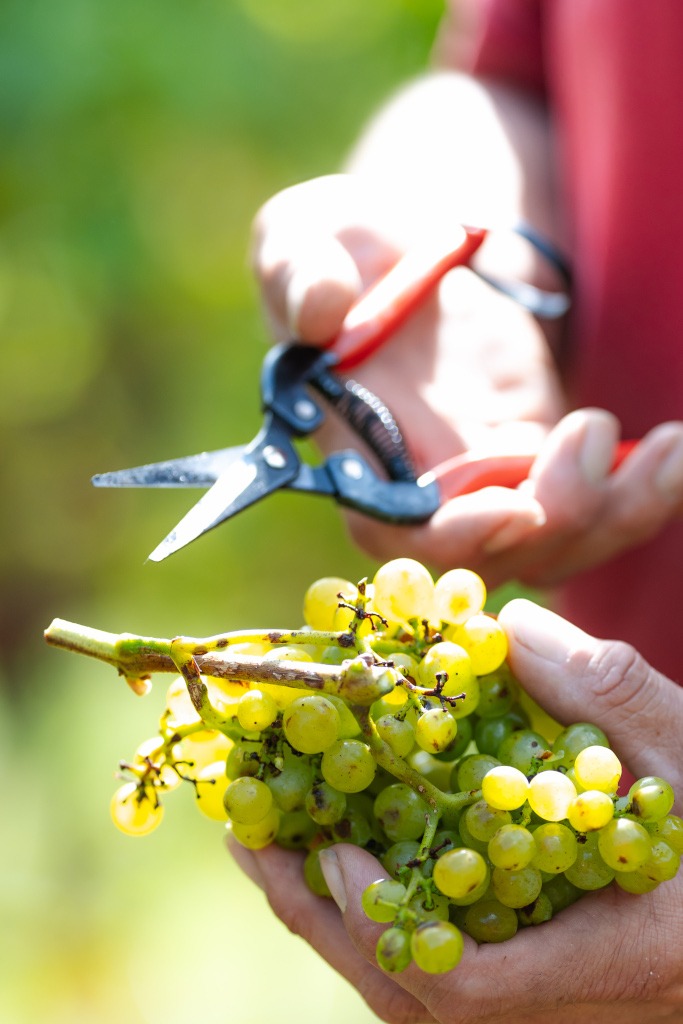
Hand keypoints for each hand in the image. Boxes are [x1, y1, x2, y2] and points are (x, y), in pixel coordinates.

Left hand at [228, 600, 682, 1022]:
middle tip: (249, 836)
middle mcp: (563, 1005)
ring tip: (268, 834)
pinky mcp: (532, 977)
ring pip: (414, 987)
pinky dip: (378, 907)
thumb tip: (508, 628)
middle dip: (322, 915)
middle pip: (412, 994)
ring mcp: (544, 1000)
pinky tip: (343, 845)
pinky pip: (435, 962)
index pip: (472, 990)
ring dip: (333, 913)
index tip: (335, 855)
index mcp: (609, 964)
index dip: (389, 926)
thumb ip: (609, 694)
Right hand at [252, 173, 682, 586]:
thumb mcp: (306, 234)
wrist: (412, 248)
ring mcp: (487, 480)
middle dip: (556, 520)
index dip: (448, 539)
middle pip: (491, 555)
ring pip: (555, 543)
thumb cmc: (346, 244)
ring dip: (619, 512)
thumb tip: (321, 307)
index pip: (391, 529)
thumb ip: (299, 269)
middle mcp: (420, 486)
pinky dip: (641, 492)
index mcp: (355, 447)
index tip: (514, 508)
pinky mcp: (540, 461)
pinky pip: (593, 506)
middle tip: (596, 434)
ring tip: (670, 452)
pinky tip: (675, 451)